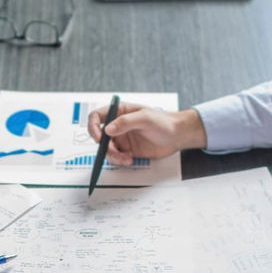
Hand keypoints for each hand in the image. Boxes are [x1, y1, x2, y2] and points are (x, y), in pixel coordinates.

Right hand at [86, 104, 206, 165]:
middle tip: (114, 152)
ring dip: (113, 156)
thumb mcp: (145, 118)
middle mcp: (118, 125)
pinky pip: (116, 157)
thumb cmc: (164, 121)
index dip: (93, 126)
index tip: (99, 137)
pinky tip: (129, 159)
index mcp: (120, 112)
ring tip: (126, 158)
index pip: (97, 116)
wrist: (178, 136)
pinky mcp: (128, 150)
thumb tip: (107, 129)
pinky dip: (120, 161)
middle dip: (104, 147)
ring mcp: (122, 138)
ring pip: (107, 149)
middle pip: (100, 136)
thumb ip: (125, 122)